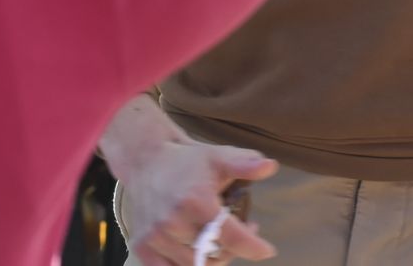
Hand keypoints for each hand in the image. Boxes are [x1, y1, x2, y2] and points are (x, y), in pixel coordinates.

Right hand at [125, 135, 278, 264]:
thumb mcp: (218, 157)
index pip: (232, 237)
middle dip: (233, 249)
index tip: (267, 250)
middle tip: (241, 233)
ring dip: (211, 258)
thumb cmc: (187, 161)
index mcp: (196, 201)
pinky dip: (186, 265)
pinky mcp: (142, 245)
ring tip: (219, 240)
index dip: (253, 247)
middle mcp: (174, 222)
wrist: (145, 160)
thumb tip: (271, 166)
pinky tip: (195, 251)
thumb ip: (245, 164)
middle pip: (214, 255)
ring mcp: (156, 236)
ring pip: (194, 265)